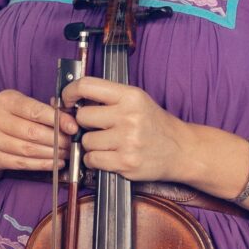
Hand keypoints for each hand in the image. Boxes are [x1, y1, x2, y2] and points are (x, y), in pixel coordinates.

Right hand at [0, 88, 75, 179]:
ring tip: (65, 154)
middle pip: (32, 132)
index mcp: (5, 100)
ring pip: (28, 149)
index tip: (73, 127)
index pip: (35, 111)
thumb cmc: (10, 119)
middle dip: (57, 140)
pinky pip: (22, 163)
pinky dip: (42, 164)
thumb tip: (69, 120)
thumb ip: (43, 109)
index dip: (57, 120)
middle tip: (71, 144)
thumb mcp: (22, 106)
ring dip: (51, 154)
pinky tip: (55, 163)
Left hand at [61, 74, 189, 182]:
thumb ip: (107, 98)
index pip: (87, 86)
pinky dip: (95, 160)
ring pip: (85, 141)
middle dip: (85, 124)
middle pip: (82, 117)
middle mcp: (129, 116)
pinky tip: (109, 156)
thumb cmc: (155, 125)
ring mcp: (127, 140)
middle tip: (98, 128)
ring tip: (109, 144)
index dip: (70, 92)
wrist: (181, 150)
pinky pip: (92, 159)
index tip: (67, 100)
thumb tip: (69, 99)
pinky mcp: (125, 162)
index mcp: (130, 96)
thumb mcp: (136, 101)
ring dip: (91, 145)